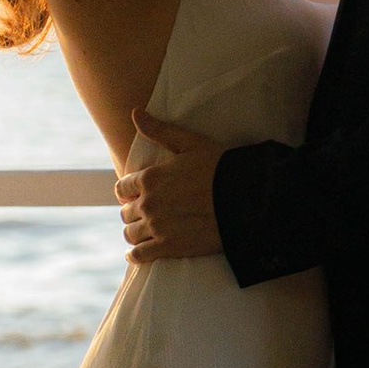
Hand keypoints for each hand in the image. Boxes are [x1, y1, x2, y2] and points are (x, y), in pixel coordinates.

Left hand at [120, 112, 223, 261]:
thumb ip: (160, 130)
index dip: (129, 191)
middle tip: (144, 213)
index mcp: (150, 178)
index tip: (136, 194)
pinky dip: (135, 255)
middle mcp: (148, 203)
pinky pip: (139, 256)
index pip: (122, 188)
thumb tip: (135, 112)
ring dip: (134, 232)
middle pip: (126, 212)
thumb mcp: (190, 144)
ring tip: (142, 232)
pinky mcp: (168, 248)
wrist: (246, 199)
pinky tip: (138, 253)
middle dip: (133, 211)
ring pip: (130, 233)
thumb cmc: (221, 167)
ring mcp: (157, 227)